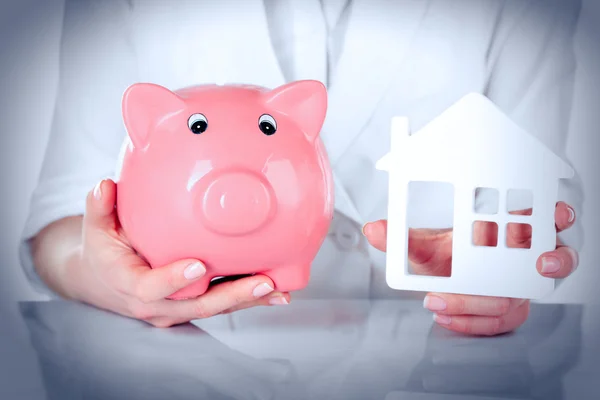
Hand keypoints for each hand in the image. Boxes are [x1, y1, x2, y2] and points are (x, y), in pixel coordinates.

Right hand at [65, 179, 290, 326]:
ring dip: (248, 300)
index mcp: (130, 285)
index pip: (150, 288)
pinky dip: (247, 298)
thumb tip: (105, 185)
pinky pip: (221, 303)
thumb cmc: (103, 251)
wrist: (104, 281)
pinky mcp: (192, 305)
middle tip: (263, 282)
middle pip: (197, 304)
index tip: (197, 265)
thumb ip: (99, 208)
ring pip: (215, 307)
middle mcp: (156, 304)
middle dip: (232, 296)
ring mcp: (176, 309)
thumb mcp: (94, 229)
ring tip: (278, 289)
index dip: (173, 279)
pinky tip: (275, 289)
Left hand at [363, 202, 578, 335]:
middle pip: (549, 258)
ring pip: (532, 292)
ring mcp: (516, 284)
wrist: (445, 277)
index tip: (559, 213)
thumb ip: (403, 239)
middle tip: (538, 263)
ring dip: (501, 301)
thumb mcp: (426, 245)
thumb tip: (374, 229)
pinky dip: (476, 321)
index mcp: (508, 229)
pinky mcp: (510, 307)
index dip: (557, 216)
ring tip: (460, 301)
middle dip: (550, 260)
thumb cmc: (447, 257)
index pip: (545, 219)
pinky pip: (504, 318)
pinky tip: (448, 316)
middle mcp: (519, 256)